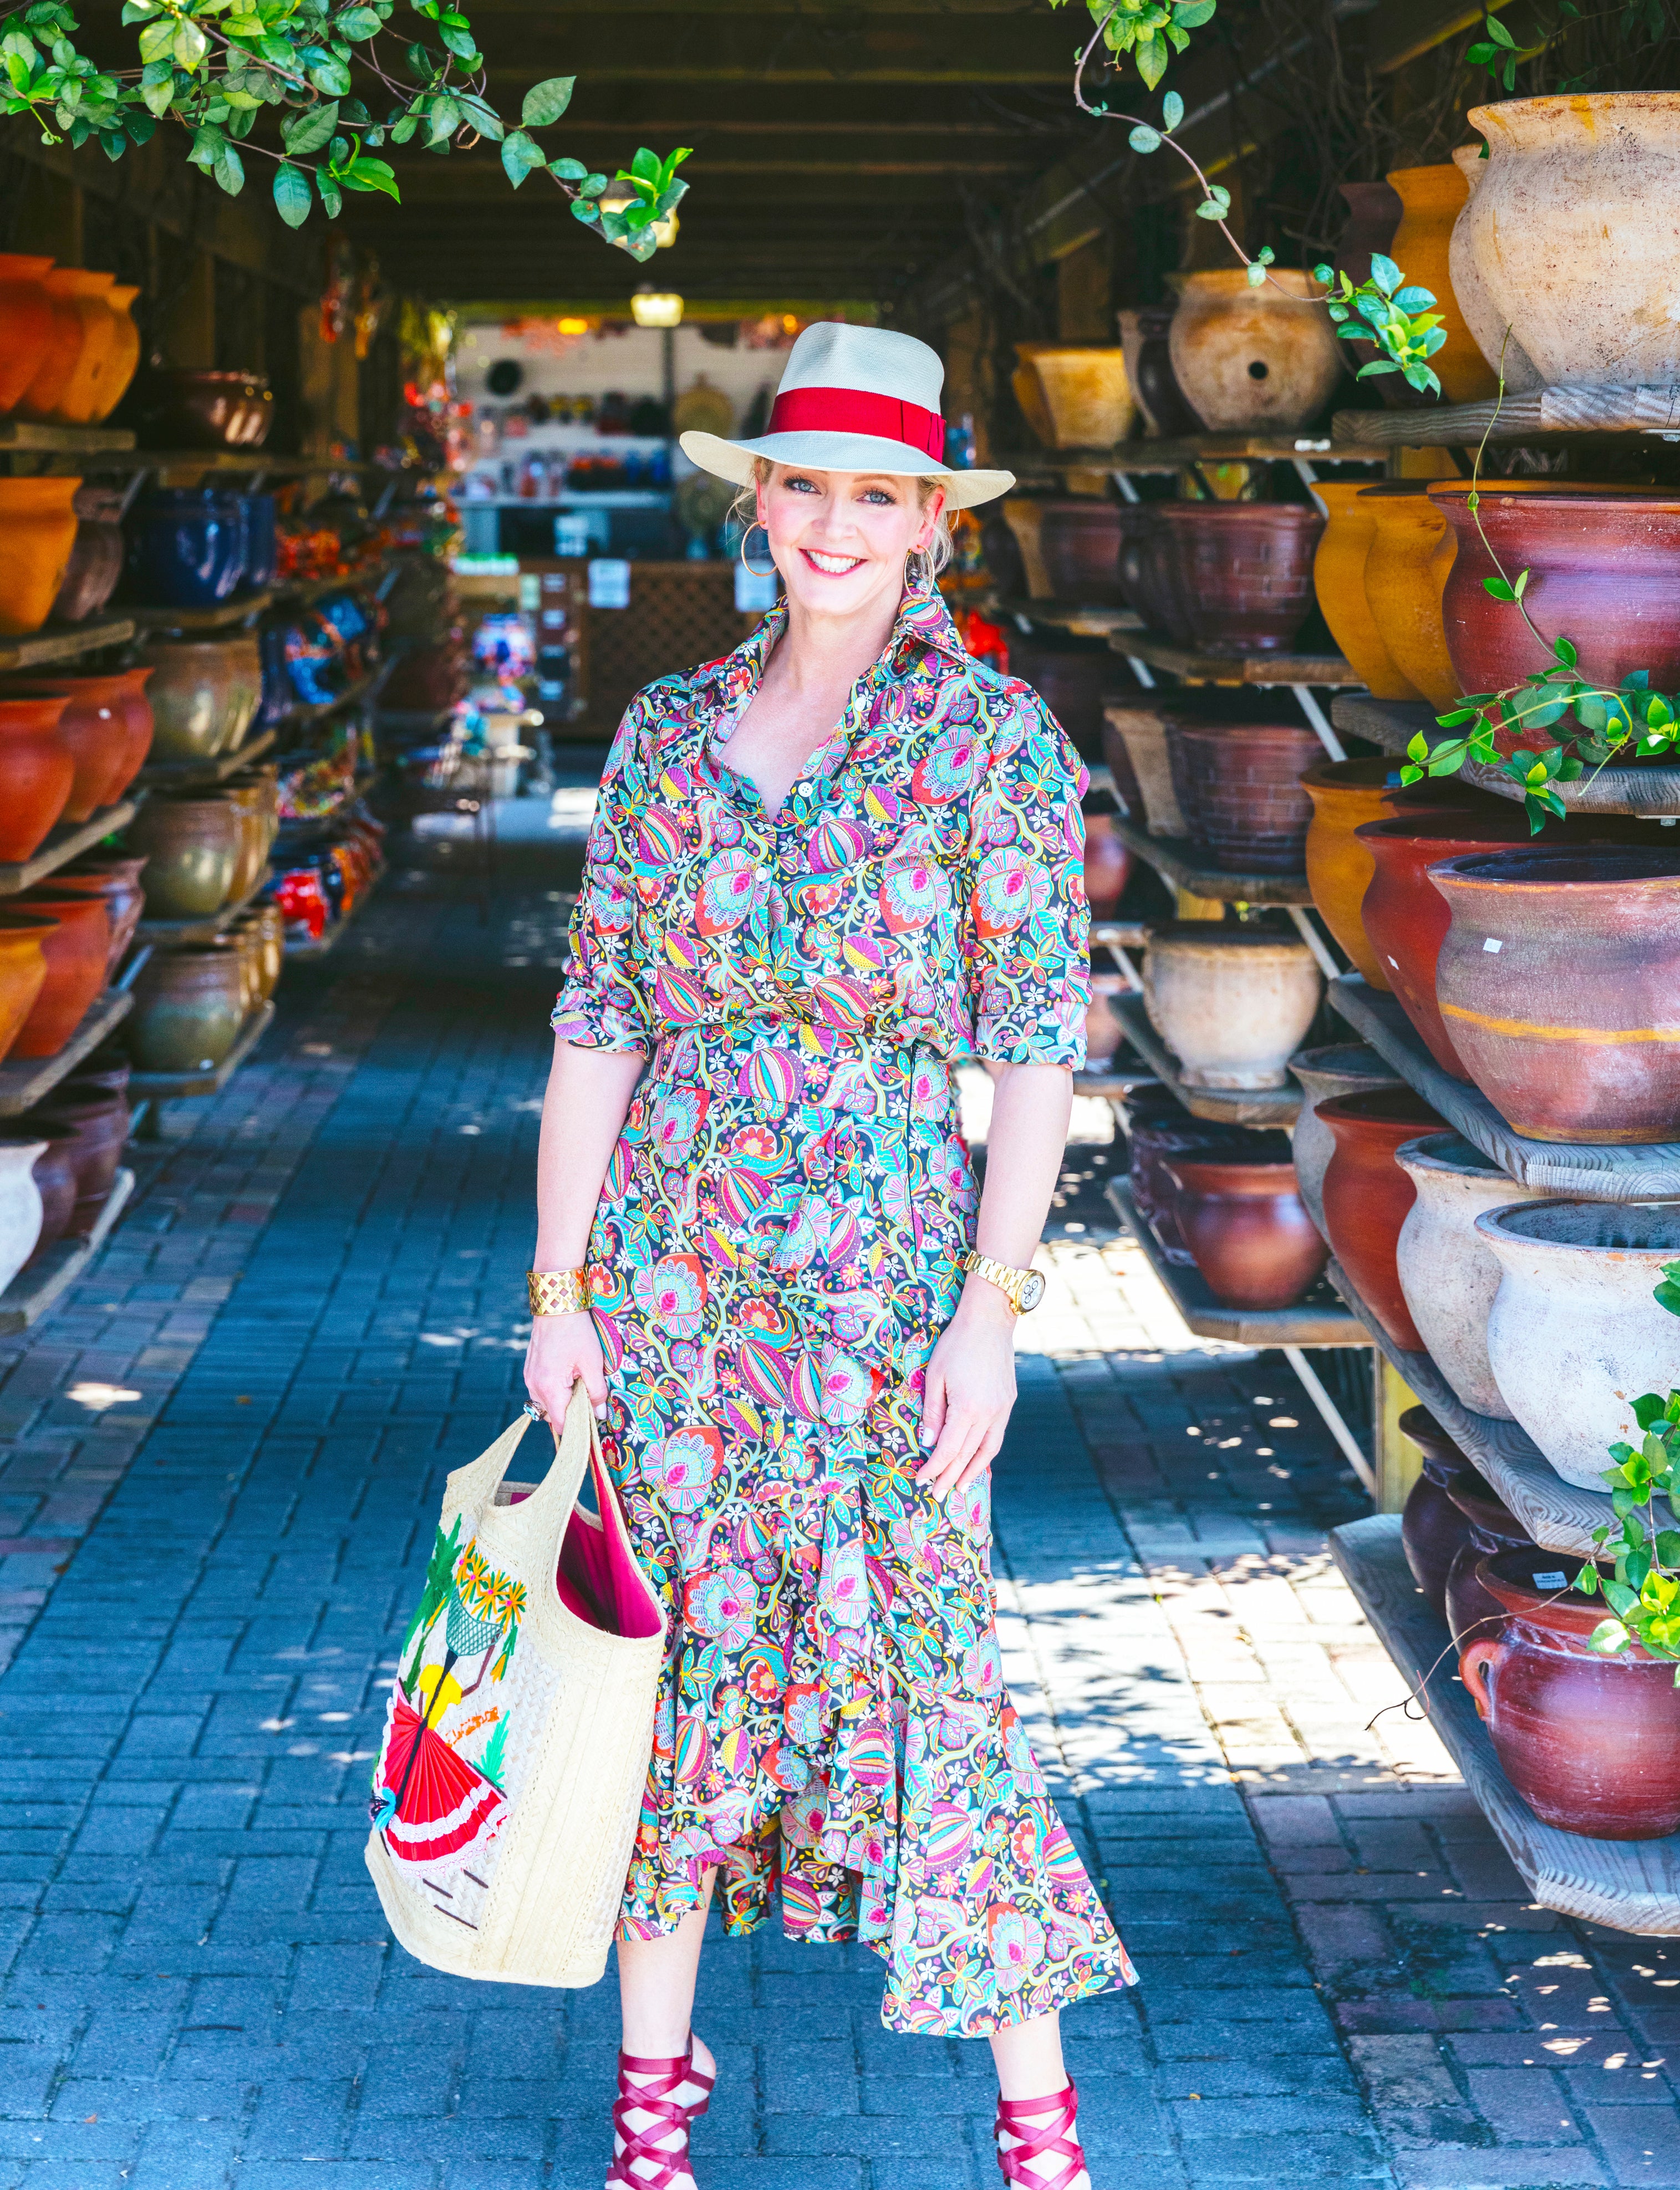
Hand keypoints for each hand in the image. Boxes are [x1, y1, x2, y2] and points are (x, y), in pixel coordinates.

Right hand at [524, 1311, 607, 1422]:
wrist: (557, 1305)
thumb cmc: (576, 1332)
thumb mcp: (593, 1363)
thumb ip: (597, 1392)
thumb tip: (599, 1415)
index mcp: (550, 1389)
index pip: (561, 1424)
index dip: (577, 1426)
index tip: (591, 1420)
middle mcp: (535, 1386)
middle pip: (552, 1415)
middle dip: (570, 1412)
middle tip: (588, 1396)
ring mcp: (530, 1377)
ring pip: (546, 1403)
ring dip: (562, 1400)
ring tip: (578, 1382)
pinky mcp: (530, 1368)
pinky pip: (541, 1389)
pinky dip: (554, 1389)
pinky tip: (568, 1373)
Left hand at [916, 1283, 1016, 1498]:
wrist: (989, 1320)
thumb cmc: (955, 1344)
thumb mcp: (934, 1376)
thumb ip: (932, 1412)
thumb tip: (928, 1442)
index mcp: (967, 1409)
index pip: (948, 1450)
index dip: (934, 1468)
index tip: (921, 1481)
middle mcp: (988, 1414)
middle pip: (968, 1455)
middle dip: (951, 1477)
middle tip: (938, 1495)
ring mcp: (1002, 1409)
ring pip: (988, 1450)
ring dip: (973, 1471)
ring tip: (962, 1487)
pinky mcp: (1008, 1401)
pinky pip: (997, 1435)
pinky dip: (986, 1452)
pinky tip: (978, 1459)